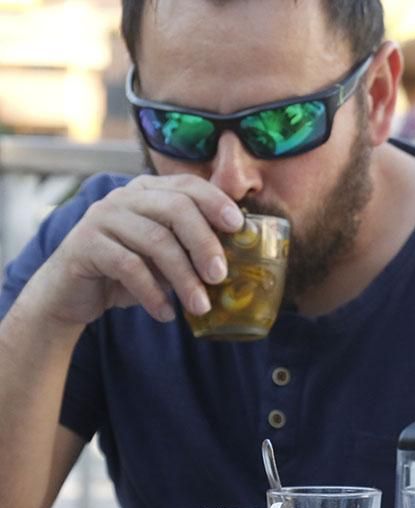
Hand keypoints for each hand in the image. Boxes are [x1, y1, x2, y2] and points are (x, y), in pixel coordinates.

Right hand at [27, 174, 243, 327]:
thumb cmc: (128, 272)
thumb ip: (191, 247)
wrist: (72, 293)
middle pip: (176, 209)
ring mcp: (102, 217)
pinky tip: (166, 313)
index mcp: (149, 191)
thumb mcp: (164, 256)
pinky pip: (128, 266)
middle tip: (220, 276)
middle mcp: (124, 197)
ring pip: (156, 240)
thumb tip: (241, 258)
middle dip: (204, 243)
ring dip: (183, 278)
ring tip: (200, 306)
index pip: (188, 185)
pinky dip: (153, 293)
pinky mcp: (85, 244)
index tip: (238, 227)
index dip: (216, 202)